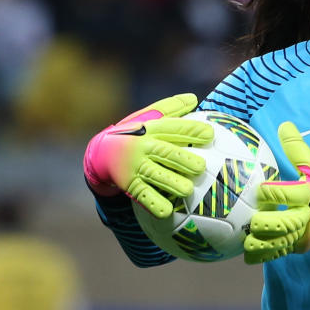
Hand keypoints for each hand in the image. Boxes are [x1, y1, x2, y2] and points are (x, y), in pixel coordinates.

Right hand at [83, 93, 212, 217]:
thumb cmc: (135, 133)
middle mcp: (143, 146)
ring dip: (171, 183)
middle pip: (165, 152)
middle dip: (182, 159)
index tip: (210, 134)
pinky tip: (166, 211)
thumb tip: (194, 98)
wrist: (99, 152)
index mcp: (151, 129)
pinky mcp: (128, 183)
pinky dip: (153, 203)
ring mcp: (135, 166)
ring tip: (187, 190)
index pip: (173, 128)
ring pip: (155, 175)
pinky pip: (142, 195)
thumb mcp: (148, 117)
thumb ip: (171, 109)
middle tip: (200, 167)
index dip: (191, 130)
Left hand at [243, 121, 309, 263]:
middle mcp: (305, 217)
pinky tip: (249, 253)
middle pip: (281, 224)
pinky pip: (277, 253)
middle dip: (263, 223)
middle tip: (252, 219)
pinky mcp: (298, 247)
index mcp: (308, 195)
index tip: (260, 190)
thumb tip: (284, 125)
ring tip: (246, 239)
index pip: (287, 194)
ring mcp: (301, 235)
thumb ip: (297, 148)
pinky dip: (262, 254)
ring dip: (259, 243)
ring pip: (277, 243)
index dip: (271, 192)